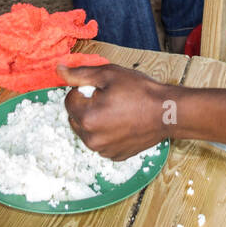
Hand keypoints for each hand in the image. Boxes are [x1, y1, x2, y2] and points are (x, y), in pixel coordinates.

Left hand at [59, 64, 174, 159]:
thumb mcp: (108, 74)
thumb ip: (79, 74)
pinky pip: (101, 142)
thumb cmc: (140, 91)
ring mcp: (103, 150)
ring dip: (95, 121)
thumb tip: (58, 70)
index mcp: (87, 118)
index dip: (83, 90)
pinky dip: (107, 133)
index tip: (101, 89)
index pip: (69, 100)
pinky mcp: (115, 156)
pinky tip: (123, 123)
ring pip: (87, 131)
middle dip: (86, 107)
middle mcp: (91, 139)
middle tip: (109, 98)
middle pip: (75, 118)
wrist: (167, 112)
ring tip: (117, 111)